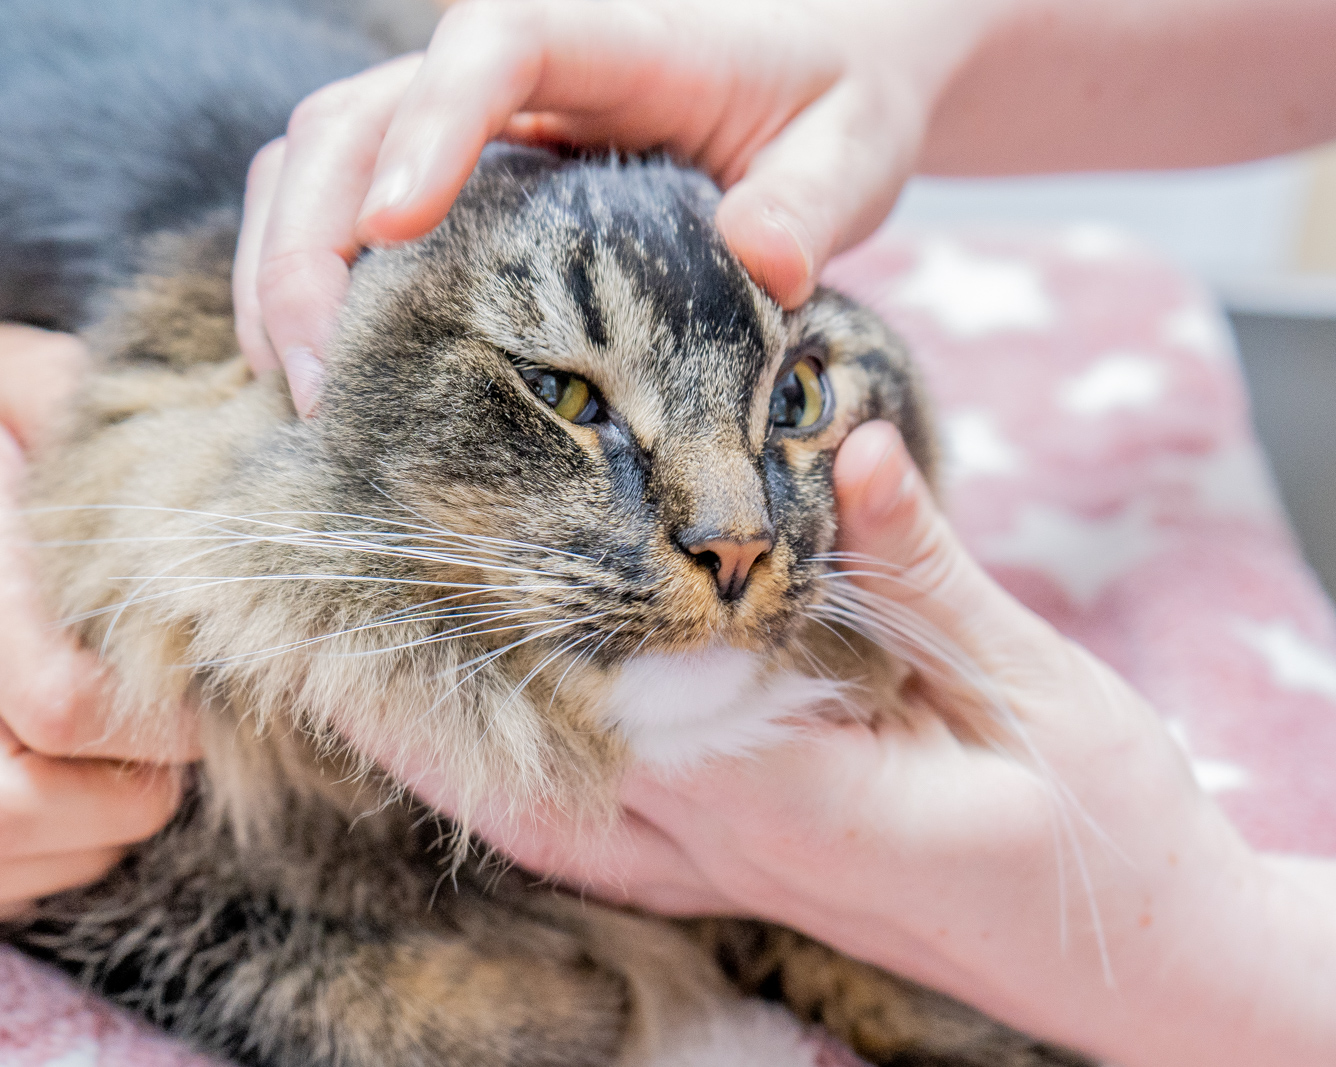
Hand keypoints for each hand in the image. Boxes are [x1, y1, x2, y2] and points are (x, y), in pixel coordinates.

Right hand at [0, 325, 200, 924]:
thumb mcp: (39, 378)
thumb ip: (124, 415)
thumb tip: (253, 431)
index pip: (58, 699)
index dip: (160, 722)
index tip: (214, 688)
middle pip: (4, 801)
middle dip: (127, 797)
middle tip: (185, 748)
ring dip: (84, 842)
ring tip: (141, 777)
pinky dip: (32, 871)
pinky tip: (86, 809)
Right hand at [234, 0, 1000, 410]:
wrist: (814, 67)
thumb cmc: (833, 101)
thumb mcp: (858, 144)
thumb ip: (817, 197)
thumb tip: (765, 262)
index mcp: (610, 37)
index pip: (493, 44)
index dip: (430, 128)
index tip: (392, 229)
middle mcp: (511, 67)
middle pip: (356, 117)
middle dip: (309, 247)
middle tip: (320, 387)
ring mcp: (464, 114)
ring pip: (317, 156)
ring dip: (282, 269)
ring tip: (300, 396)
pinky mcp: (448, 163)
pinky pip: (338, 196)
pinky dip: (303, 274)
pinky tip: (314, 364)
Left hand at [399, 421, 1335, 1066]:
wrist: (1132, 963)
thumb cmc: (1099, 835)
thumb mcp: (1038, 690)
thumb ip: (927, 575)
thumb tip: (848, 448)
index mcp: (782, 789)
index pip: (587, 703)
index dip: (476, 633)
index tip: (386, 557)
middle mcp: (718, 842)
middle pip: (519, 763)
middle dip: (408, 688)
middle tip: (309, 591)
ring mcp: (716, 873)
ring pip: (532, 809)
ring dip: (432, 741)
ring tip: (339, 654)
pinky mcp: (728, 874)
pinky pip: (583, 829)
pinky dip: (502, 777)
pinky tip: (455, 735)